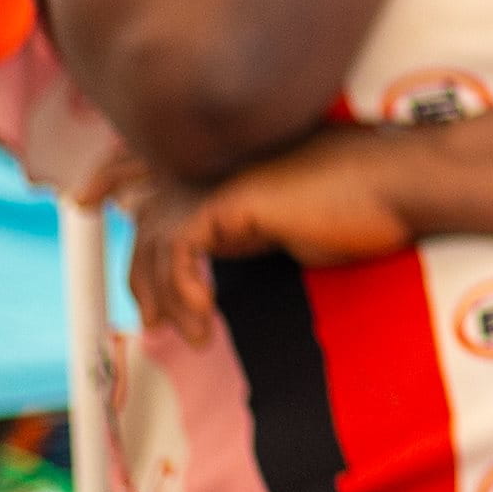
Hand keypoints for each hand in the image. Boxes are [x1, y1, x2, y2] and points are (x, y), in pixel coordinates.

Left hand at [128, 130, 423, 350]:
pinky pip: (178, 252)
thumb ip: (247, 223)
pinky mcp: (227, 199)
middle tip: (149, 319)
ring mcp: (219, 175)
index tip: (91, 200)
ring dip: (165, 297)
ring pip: (155, 237)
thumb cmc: (365, 204)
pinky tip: (205, 320)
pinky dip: (183, 293)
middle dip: (134, 266)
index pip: (153, 159)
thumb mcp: (292, 218)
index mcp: (231, 158)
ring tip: (190, 333)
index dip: (114, 174)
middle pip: (144, 209)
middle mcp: (217, 160)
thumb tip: (213, 246)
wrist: (401, 184)